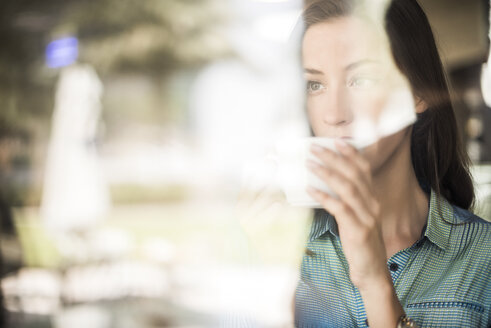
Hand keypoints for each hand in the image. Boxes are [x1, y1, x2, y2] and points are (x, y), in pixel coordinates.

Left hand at [305, 140, 388, 290]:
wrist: (372, 271)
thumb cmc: (359, 242)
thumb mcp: (355, 217)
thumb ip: (345, 200)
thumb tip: (323, 184)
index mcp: (372, 198)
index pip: (364, 169)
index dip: (352, 153)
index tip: (338, 141)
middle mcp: (372, 204)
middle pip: (354, 174)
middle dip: (334, 158)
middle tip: (315, 148)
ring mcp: (367, 217)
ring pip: (347, 188)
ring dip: (327, 173)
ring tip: (310, 164)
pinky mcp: (358, 230)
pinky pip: (340, 209)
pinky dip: (325, 197)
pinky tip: (311, 190)